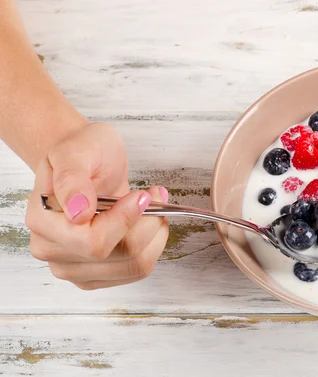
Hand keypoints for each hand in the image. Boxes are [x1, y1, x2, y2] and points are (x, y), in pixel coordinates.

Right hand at [25, 122, 168, 289]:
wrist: (85, 162)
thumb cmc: (80, 153)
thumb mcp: (74, 152)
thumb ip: (72, 179)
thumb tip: (77, 212)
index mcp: (42, 221)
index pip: (93, 241)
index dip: (126, 219)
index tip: (141, 196)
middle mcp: (51, 250)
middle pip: (118, 255)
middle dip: (147, 223)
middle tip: (154, 196)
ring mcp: (73, 267)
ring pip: (134, 266)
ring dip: (154, 234)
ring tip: (155, 207)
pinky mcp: (96, 275)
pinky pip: (137, 270)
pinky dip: (153, 245)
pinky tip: (149, 223)